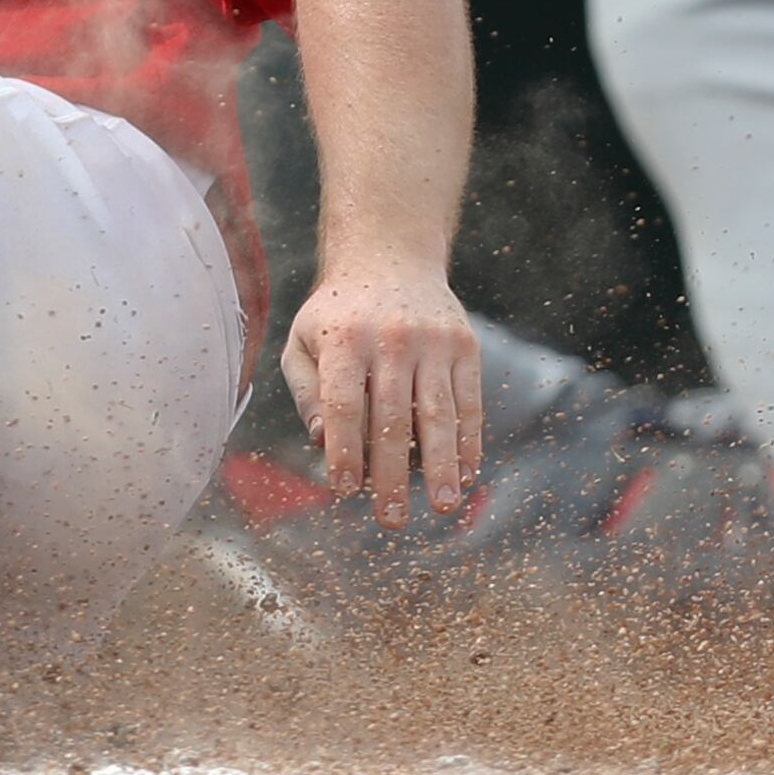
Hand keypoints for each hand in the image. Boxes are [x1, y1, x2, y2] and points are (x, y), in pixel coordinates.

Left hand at [281, 265, 481, 523]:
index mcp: (344, 339)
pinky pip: (468, 400)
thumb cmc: (339, 313)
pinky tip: (467, 473)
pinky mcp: (464, 344)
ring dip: (442, 465)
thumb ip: (307, 390)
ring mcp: (433, 340)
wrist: (390, 255)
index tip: (345, 490)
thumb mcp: (304, 340)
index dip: (345, 450)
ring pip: (438, 413)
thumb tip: (320, 440)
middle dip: (392, 474)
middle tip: (392, 519)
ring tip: (443, 507)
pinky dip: (469, 440)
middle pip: (393, 417)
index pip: (344, 404)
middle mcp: (391, 338)